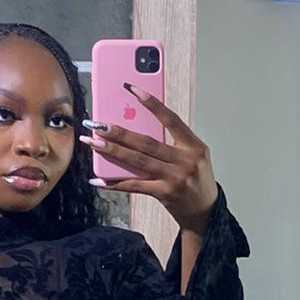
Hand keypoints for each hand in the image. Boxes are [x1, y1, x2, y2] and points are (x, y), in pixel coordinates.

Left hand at [91, 91, 218, 232]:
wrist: (205, 210)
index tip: (132, 89)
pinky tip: (98, 178)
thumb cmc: (196, 178)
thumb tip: (135, 127)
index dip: (152, 104)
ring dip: (113, 151)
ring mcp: (174, 178)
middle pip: (147, 142)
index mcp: (194, 146)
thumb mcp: (192, 155)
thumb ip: (171, 142)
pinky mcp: (164, 193)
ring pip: (138, 161)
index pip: (171, 119)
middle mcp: (185, 160)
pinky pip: (134, 185)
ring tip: (94, 142)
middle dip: (119, 132)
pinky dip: (114, 182)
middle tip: (98, 124)